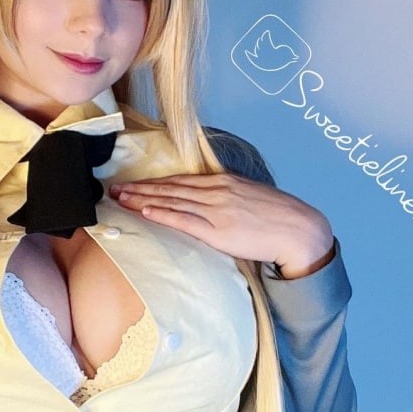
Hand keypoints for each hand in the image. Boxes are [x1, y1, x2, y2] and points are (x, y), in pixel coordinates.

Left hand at [107, 174, 334, 277]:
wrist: (299, 229)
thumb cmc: (277, 218)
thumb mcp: (249, 199)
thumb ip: (226, 199)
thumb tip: (208, 205)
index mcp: (222, 183)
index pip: (179, 181)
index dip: (152, 183)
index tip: (131, 184)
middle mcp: (215, 192)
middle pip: (169, 188)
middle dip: (138, 189)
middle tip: (113, 189)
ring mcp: (216, 210)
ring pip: (171, 201)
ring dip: (142, 200)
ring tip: (119, 200)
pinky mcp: (218, 230)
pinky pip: (184, 220)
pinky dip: (162, 214)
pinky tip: (144, 211)